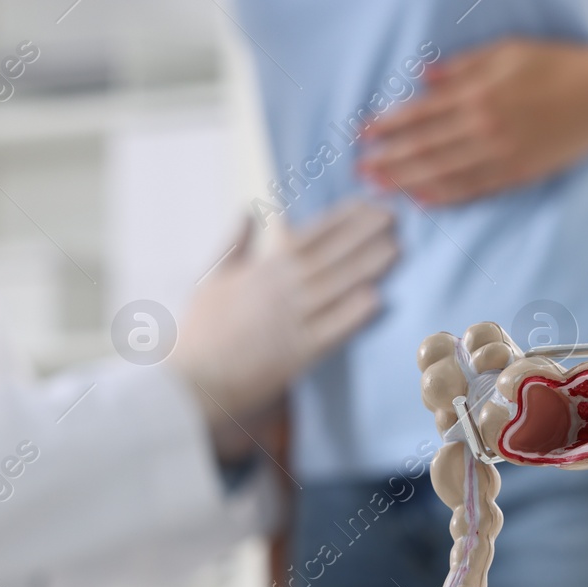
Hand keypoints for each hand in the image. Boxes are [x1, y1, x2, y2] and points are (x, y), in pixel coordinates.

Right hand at [174, 199, 396, 458]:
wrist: (191, 381)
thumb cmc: (198, 332)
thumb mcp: (210, 278)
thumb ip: (233, 244)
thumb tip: (247, 211)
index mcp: (261, 269)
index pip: (309, 235)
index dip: (342, 218)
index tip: (368, 204)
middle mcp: (279, 289)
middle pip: (329, 256)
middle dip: (363, 234)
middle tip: (394, 217)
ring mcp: (289, 321)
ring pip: (334, 287)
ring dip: (366, 266)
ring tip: (395, 249)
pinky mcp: (295, 355)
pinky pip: (330, 331)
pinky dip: (352, 314)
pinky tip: (376, 299)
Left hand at [358, 39, 587, 207]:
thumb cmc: (557, 64)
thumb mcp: (507, 53)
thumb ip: (463, 67)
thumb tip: (422, 77)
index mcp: (478, 94)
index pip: (421, 113)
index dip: (388, 124)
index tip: (362, 133)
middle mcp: (484, 127)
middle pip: (423, 148)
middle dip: (387, 158)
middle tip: (358, 169)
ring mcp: (500, 155)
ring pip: (442, 173)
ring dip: (406, 180)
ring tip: (378, 187)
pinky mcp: (517, 173)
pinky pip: (472, 189)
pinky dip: (443, 195)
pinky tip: (420, 199)